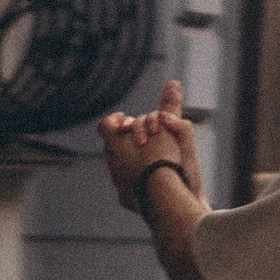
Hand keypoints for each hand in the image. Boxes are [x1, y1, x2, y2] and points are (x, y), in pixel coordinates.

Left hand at [99, 79, 202, 211]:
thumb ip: (170, 105)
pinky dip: (136, 182)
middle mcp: (111, 161)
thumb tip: (173, 82)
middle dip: (124, 142)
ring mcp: (117, 181)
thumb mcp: (169, 127)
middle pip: (111, 147)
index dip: (115, 121)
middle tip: (141, 140)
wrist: (162, 196)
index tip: (125, 119)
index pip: (105, 126)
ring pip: (118, 168)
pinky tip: (148, 182)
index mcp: (115, 142)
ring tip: (147, 161)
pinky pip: (127, 188)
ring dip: (130, 162)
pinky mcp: (126, 198)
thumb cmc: (163, 158)